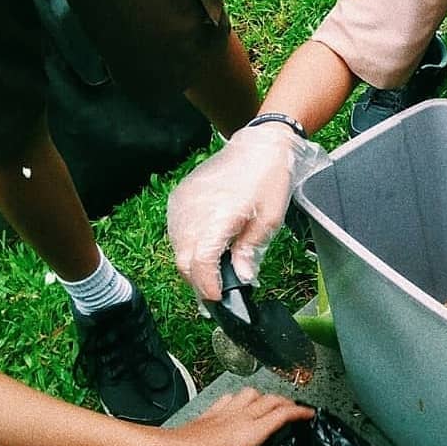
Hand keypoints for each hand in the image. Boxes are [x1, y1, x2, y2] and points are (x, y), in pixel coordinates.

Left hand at [159, 389, 315, 445]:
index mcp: (251, 432)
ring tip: (270, 405)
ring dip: (265, 396)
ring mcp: (226, 411)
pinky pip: (232, 397)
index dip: (300, 412)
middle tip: (295, 410)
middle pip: (272, 399)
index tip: (310, 414)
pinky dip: (242, 397)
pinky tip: (240, 405)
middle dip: (287, 402)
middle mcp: (241, 417)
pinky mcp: (211, 412)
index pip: (283, 414)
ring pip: (253, 393)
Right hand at [167, 123, 328, 300]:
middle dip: (198, 282)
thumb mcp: (270, 219)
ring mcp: (182, 203)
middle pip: (184, 259)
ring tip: (211, 278)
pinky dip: (186, 247)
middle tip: (216, 296)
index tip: (218, 299)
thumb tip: (243, 278)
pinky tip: (203, 253)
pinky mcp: (179, 198)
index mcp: (218, 215)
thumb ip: (251, 250)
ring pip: (177, 247)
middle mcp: (193, 210)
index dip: (207, 285)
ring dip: (191, 266)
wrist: (258, 146)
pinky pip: (176, 231)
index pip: (200, 261)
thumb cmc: (268, 180)